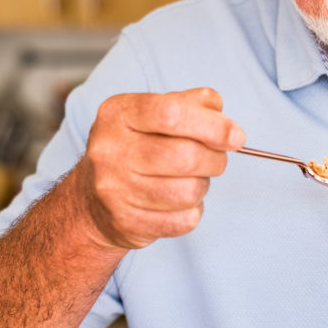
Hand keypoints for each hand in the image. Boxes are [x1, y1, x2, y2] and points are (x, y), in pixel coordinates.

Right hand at [74, 87, 244, 248]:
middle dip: (215, 159)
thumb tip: (221, 116)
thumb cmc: (135, 149)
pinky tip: (177, 202)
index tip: (236, 137)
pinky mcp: (127, 223)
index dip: (212, 126)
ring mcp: (115, 190)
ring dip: (203, 186)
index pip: (171, 114)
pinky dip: (192, 211)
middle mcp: (110, 151)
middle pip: (186, 156)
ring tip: (191, 180)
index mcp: (118, 114)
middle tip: (215, 159)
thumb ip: (190, 104)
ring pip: (190, 191)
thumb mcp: (152, 114)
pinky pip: (185, 220)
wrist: (92, 201)